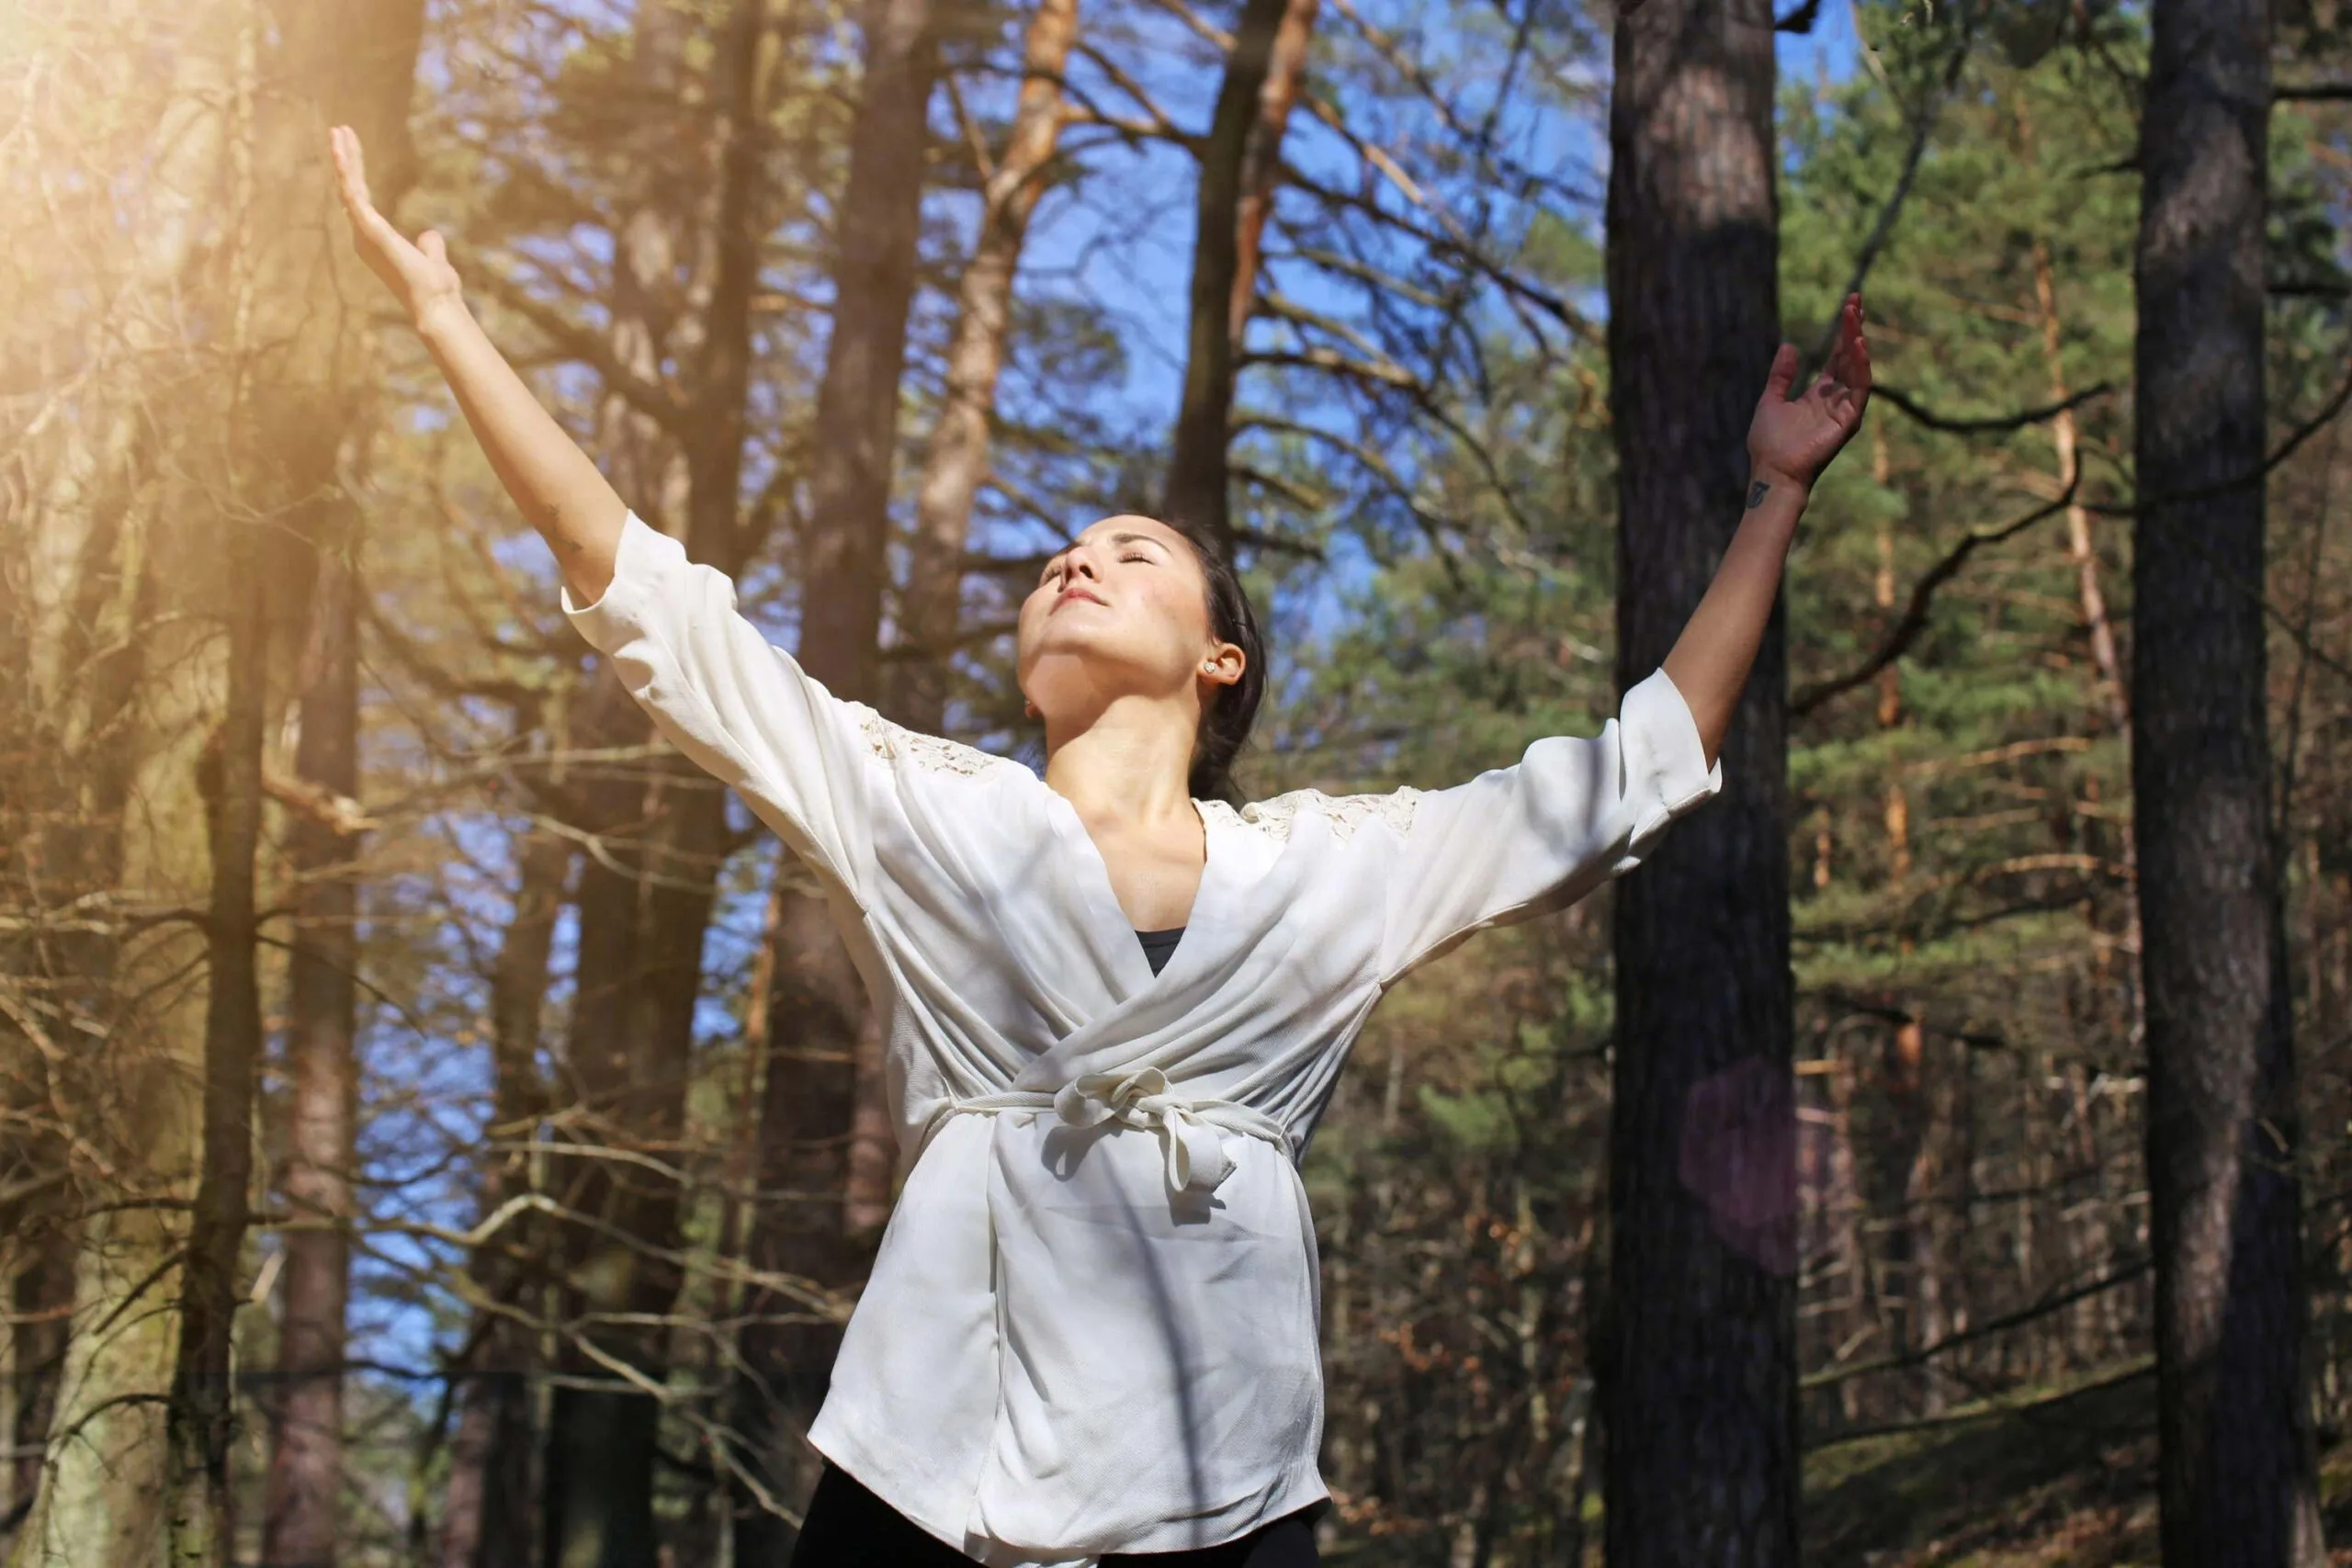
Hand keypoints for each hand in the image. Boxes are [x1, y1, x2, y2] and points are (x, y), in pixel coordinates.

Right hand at [329, 124, 462, 328]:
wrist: (436, 306)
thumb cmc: (435, 290)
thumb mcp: (432, 258)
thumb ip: (430, 246)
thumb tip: (430, 234)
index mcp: (375, 240)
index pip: (361, 199)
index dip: (356, 173)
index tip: (352, 148)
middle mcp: (363, 236)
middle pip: (350, 190)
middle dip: (346, 160)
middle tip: (339, 131)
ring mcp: (363, 232)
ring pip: (348, 188)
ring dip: (343, 159)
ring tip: (337, 131)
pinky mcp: (369, 229)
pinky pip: (353, 194)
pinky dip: (348, 171)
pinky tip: (342, 150)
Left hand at [1747, 292, 1871, 492]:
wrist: (1772, 471)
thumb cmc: (1769, 443)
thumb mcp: (1771, 400)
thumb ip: (1781, 375)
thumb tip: (1789, 345)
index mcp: (1819, 394)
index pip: (1837, 356)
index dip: (1843, 332)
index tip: (1849, 305)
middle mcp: (1836, 399)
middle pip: (1849, 357)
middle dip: (1853, 328)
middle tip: (1855, 300)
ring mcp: (1844, 409)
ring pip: (1857, 369)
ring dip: (1857, 341)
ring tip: (1854, 316)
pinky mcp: (1849, 420)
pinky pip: (1860, 389)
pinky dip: (1860, 367)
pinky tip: (1857, 346)